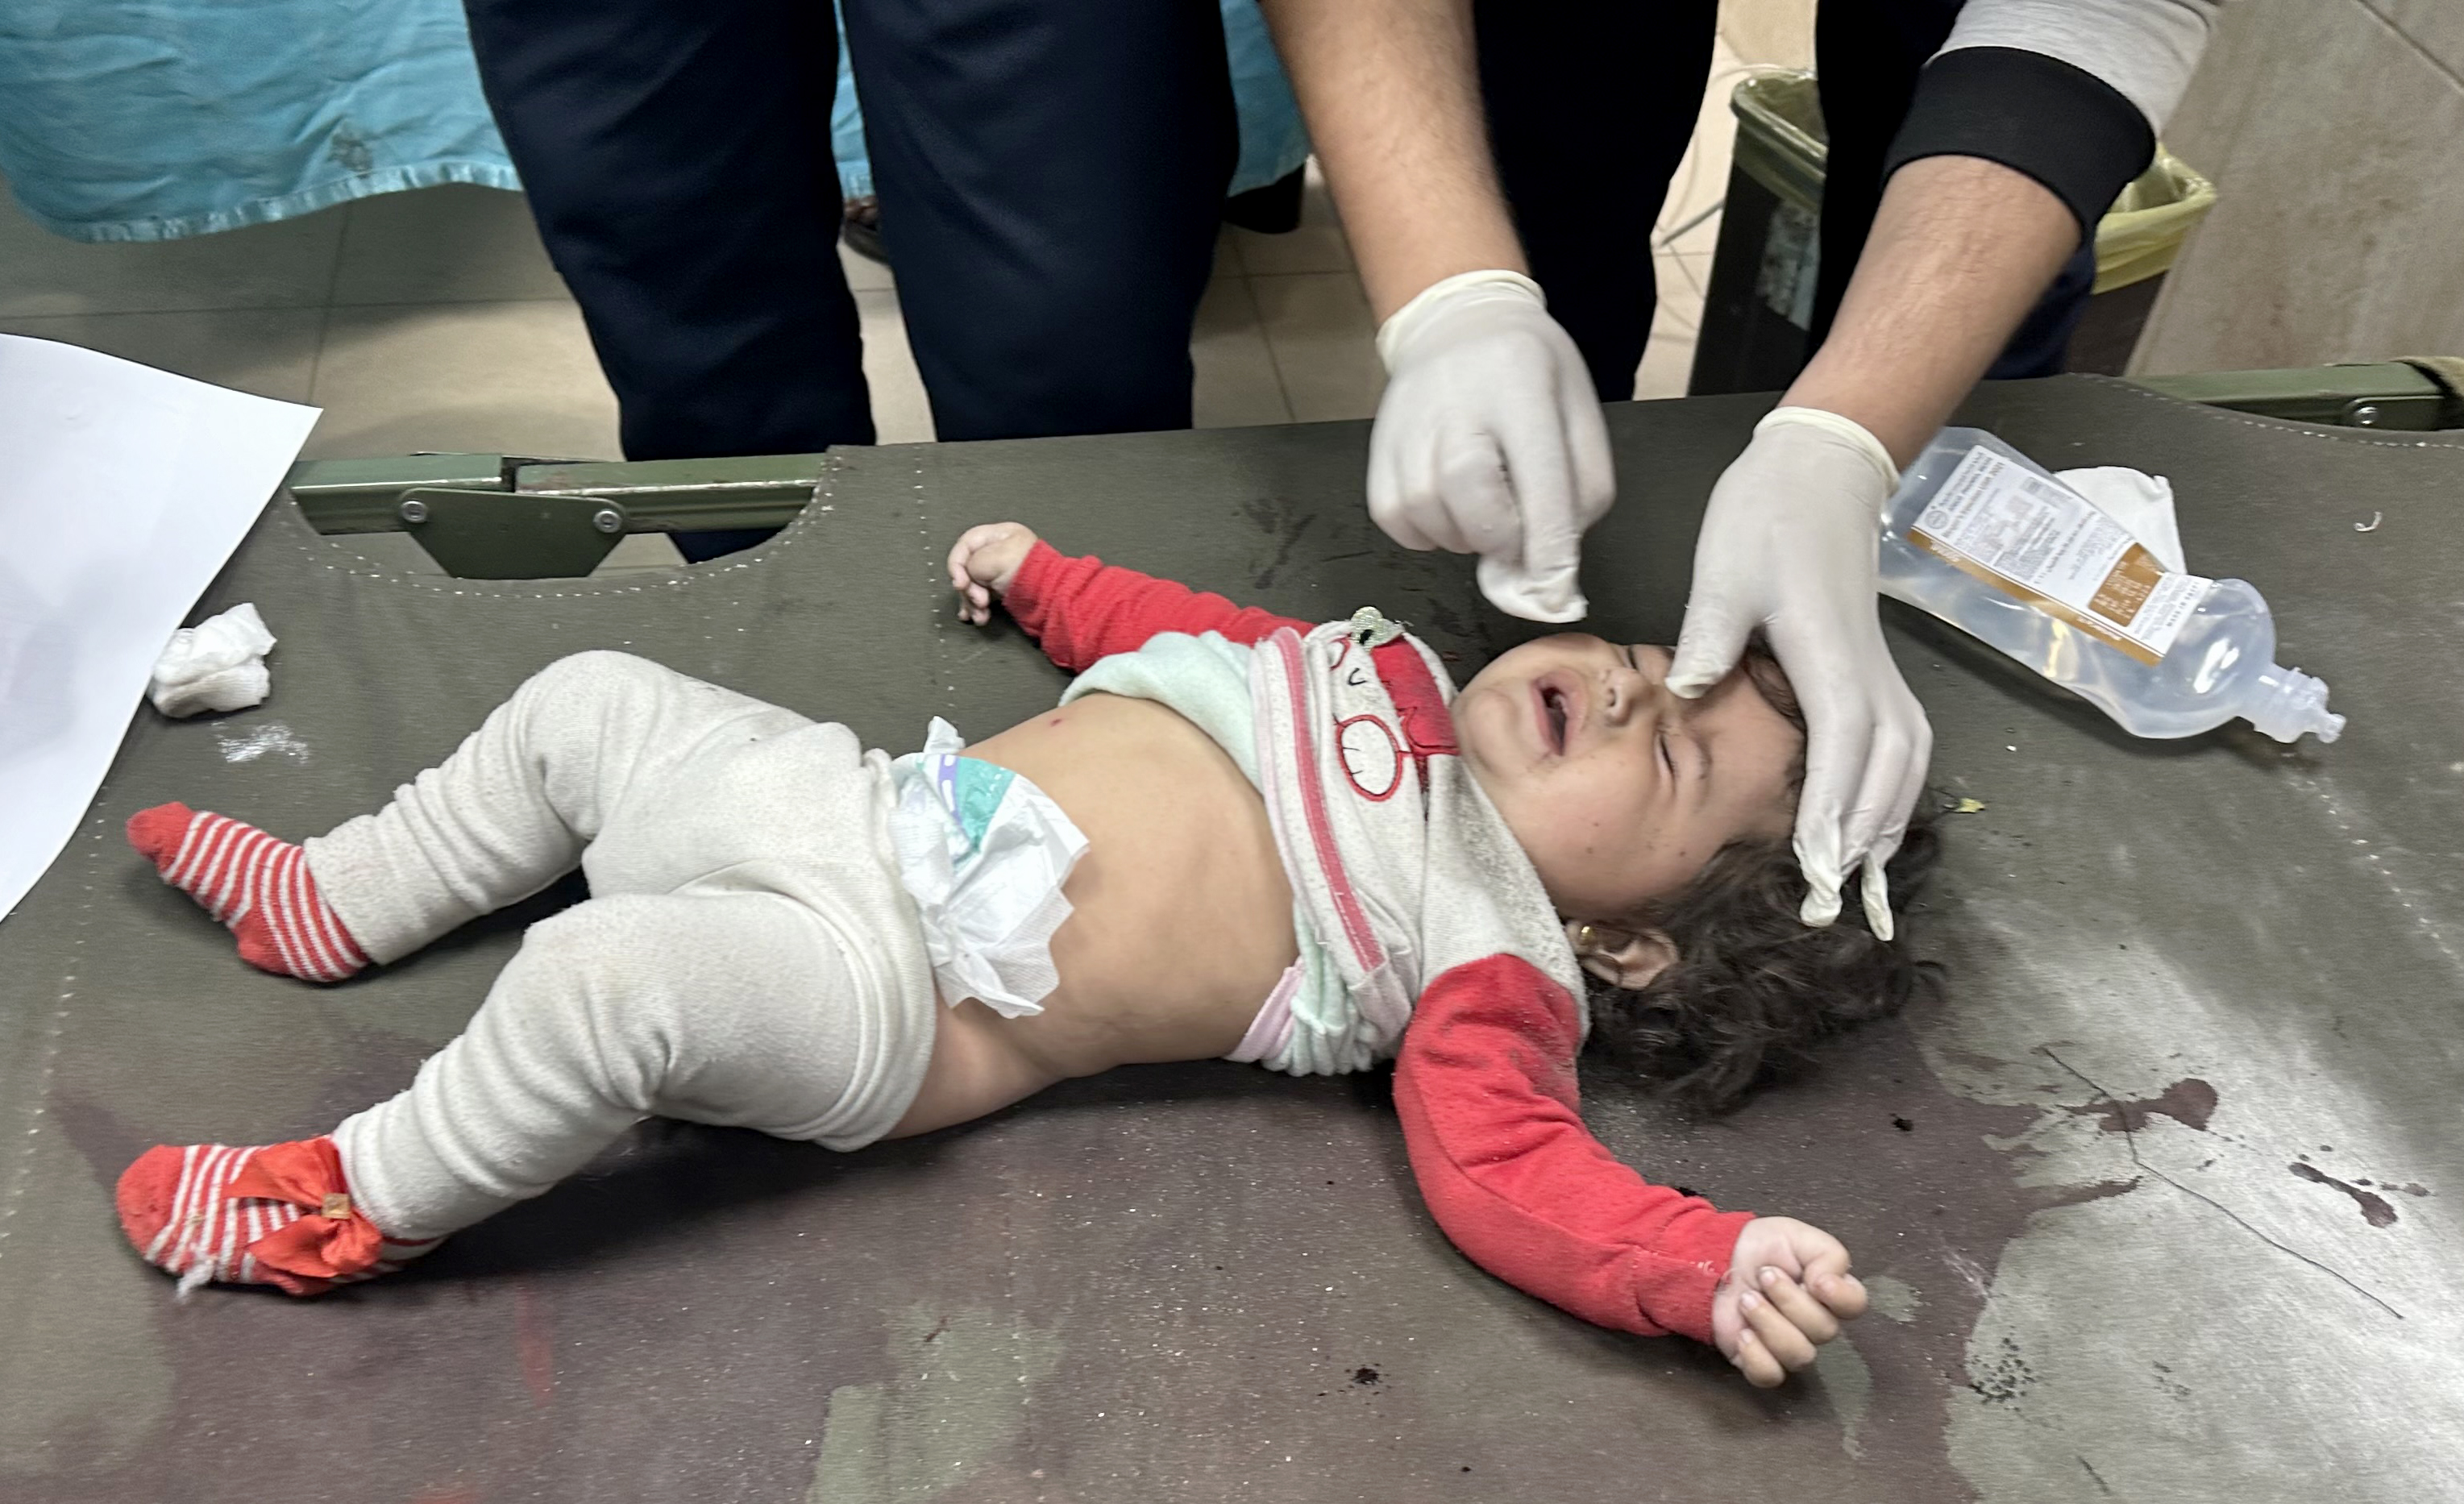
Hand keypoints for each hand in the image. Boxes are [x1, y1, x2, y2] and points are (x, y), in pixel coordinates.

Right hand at [945, 523, 1040, 625]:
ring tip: (978, 616)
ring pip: (973, 585)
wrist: (1051, 596)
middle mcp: (999, 550)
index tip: (960, 584)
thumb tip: (966, 579)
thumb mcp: (989, 561)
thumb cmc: (1025, 572)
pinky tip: (976, 617)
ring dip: (972, 602)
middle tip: (978, 601)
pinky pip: (982, 595)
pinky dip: (977, 607)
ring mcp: (1001, 570)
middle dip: (968, 588)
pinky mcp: (1003, 588)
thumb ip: (969, 565)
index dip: (956, 564)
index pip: (965, 544)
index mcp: (999, 534)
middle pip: (968, 567)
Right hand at [1366, 271, 1613, 623]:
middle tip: (1518, 537)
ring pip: (1435, 522)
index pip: (1538, 479)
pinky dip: (1432, 534)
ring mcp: (1406, 430)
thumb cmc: (1530, 375)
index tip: (1557, 592)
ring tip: (1484, 502)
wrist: (1456, 325)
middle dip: (1503, 540)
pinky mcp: (1377, 458)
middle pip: (1473, 501)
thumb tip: (1552, 568)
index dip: (1549, 546)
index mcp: (1521, 383)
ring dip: (1468, 537)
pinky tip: (1450, 503)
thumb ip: (1580, 491)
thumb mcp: (1579, 414)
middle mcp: (1456, 402)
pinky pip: (1402, 527)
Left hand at [1668, 407, 1929, 938]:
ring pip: (1905, 758)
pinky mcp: (1875, 666)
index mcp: (1826, 649)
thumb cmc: (1765, 517)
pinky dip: (1896, 789)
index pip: (1842, 741)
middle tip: (1834, 898)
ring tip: (1861, 878)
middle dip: (1865, 835)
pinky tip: (1875, 819)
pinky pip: (1903, 740)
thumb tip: (1689, 692)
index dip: (1833, 806)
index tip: (1819, 864)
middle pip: (1885, 765)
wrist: (1818, 470)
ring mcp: (1878, 666)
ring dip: (1887, 819)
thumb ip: (1710, 636)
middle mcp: (1866, 666)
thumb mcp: (1724, 570)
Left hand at [1710, 1216, 1867, 1388]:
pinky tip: (1742, 1332)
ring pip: (1799, 1355)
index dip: (1840, 1298)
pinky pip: (1769, 1375)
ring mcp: (1790, 1346)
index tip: (1815, 1281)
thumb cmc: (1764, 1248)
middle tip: (1764, 1276)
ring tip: (1746, 1299)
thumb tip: (1829, 1285)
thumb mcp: (1800, 1236)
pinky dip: (1755, 1354)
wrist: (1720, 1256)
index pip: (1855, 1305)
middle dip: (1788, 1300)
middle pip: (1824, 1331)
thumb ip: (1829, 1256)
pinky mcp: (1760, 1361)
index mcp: (1831, 1292)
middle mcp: (1817, 1324)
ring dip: (1768, 1322)